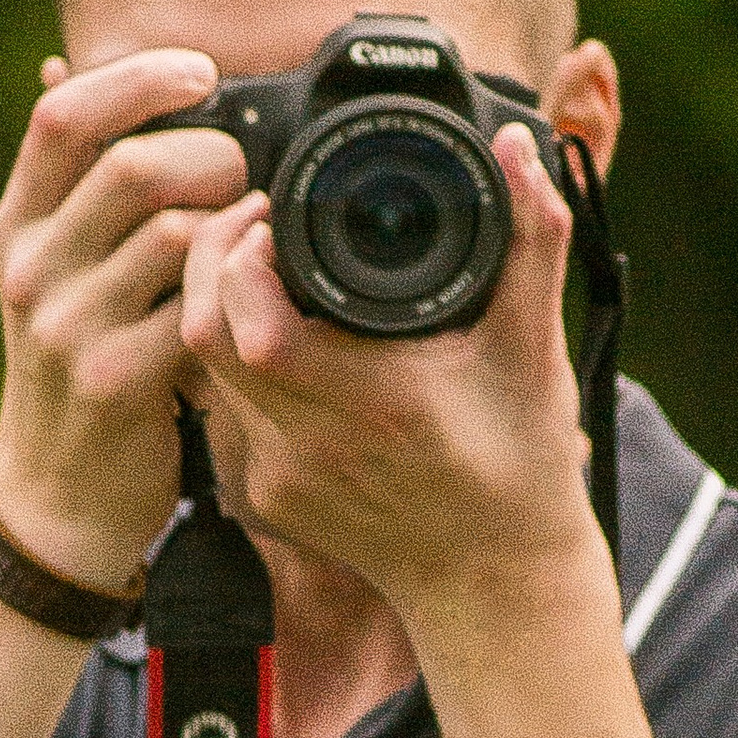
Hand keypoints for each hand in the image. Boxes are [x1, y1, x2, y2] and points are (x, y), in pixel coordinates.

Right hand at [0, 49, 249, 589]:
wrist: (58, 497)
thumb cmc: (77, 364)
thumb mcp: (55, 267)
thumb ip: (72, 183)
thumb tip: (67, 69)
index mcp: (18, 223)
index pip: (63, 115)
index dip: (138, 77)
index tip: (204, 72)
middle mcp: (31, 266)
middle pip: (132, 166)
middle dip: (214, 159)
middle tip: (246, 183)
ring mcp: (66, 324)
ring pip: (173, 234)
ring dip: (235, 227)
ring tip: (253, 243)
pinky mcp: (113, 380)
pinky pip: (195, 310)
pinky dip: (238, 292)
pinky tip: (251, 299)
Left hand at [176, 124, 606, 629]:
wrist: (493, 586)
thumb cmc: (522, 469)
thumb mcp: (534, 349)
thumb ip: (531, 241)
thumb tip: (517, 151)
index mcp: (372, 404)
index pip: (251, 320)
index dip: (241, 251)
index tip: (276, 209)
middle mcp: (309, 445)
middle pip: (202, 333)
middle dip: (212, 258)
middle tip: (256, 219)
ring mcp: (276, 477)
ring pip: (202, 368)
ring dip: (216, 306)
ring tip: (262, 264)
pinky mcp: (262, 497)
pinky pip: (221, 406)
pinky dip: (232, 358)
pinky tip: (274, 333)